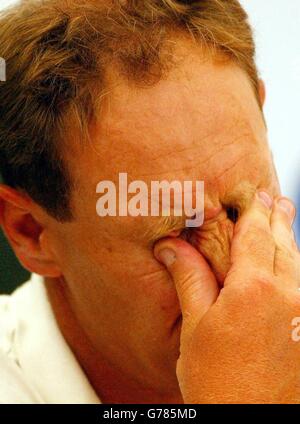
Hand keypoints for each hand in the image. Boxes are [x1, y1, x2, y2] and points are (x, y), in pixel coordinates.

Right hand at [154, 192, 299, 402]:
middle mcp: (289, 294)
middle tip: (277, 198)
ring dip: (290, 239)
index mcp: (255, 288)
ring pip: (299, 262)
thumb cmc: (220, 383)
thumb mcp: (196, 327)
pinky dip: (297, 266)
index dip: (256, 211)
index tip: (257, 194)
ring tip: (284, 223)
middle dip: (279, 217)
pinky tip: (290, 265)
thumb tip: (170, 247)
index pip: (256, 234)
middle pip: (284, 242)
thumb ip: (189, 279)